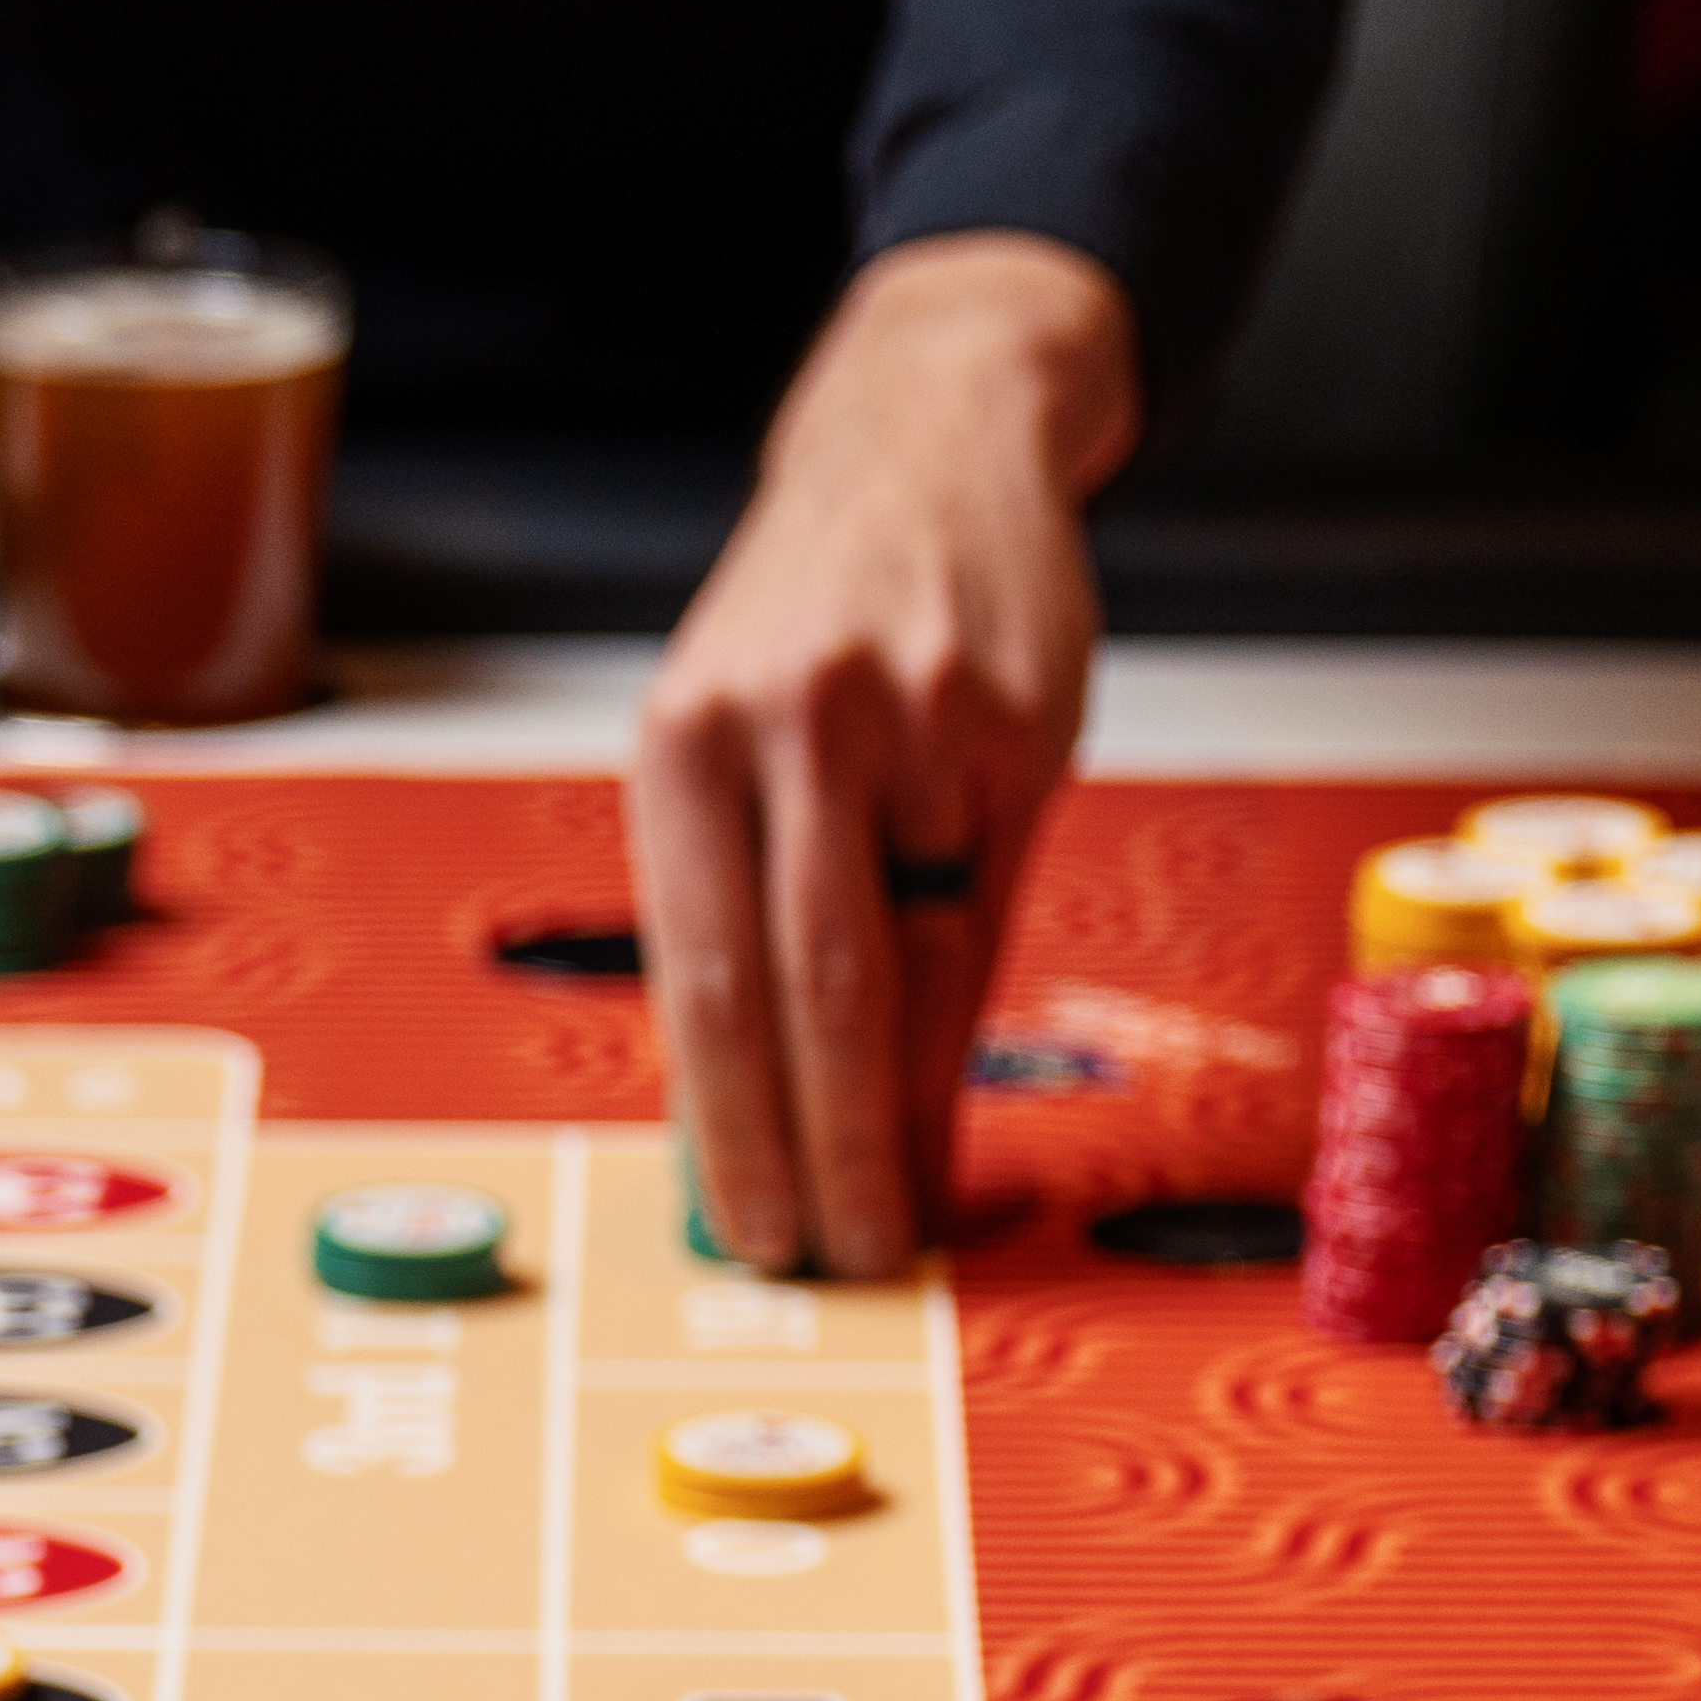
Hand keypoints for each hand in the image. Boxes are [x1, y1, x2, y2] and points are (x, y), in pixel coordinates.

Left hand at [630, 235, 1127, 1274]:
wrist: (930, 443)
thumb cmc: (815, 624)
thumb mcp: (732, 735)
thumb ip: (737, 904)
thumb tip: (747, 1115)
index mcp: (683, 741)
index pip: (704, 977)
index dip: (730, 1126)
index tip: (751, 1231)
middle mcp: (787, 725)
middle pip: (807, 990)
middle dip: (826, 1149)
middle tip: (845, 1257)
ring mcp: (912, 722)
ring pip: (916, 963)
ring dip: (905, 1112)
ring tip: (904, 1209)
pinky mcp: (1017, 726)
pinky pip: (991, 912)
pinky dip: (965, 1019)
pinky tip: (949, 1088)